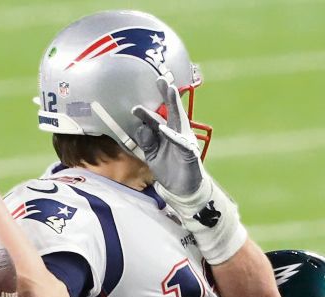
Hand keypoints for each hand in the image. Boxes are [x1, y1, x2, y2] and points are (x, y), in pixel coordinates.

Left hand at [132, 77, 203, 196]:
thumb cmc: (169, 169)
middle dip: (167, 95)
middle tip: (162, 79)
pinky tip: (165, 129)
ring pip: (179, 120)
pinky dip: (173, 136)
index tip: (135, 108)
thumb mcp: (152, 154)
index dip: (147, 112)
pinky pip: (180, 142)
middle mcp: (176, 132)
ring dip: (174, 105)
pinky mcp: (189, 152)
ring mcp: (184, 141)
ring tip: (170, 91)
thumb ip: (146, 141)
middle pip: (171, 111)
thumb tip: (141, 128)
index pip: (156, 118)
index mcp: (166, 132)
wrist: (183, 189)